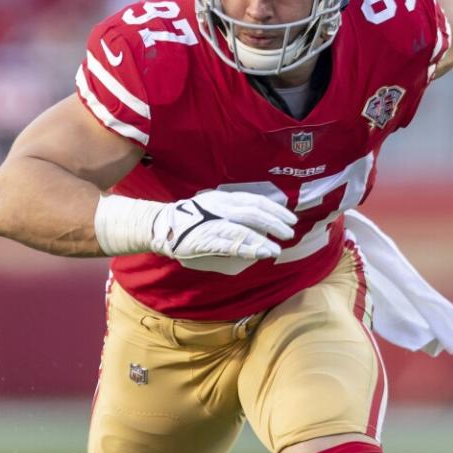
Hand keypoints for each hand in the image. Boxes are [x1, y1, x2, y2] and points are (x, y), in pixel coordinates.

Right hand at [152, 189, 296, 263]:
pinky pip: (228, 245)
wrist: (161, 226)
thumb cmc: (191, 220)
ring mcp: (212, 223)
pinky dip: (246, 249)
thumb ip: (235, 217)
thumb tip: (260, 230)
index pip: (255, 200)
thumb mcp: (214, 210)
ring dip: (262, 240)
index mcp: (224, 198)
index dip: (275, 209)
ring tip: (276, 250)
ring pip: (242, 229)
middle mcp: (220, 207)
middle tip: (290, 233)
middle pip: (253, 213)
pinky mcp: (205, 240)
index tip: (291, 218)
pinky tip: (260, 254)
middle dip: (274, 223)